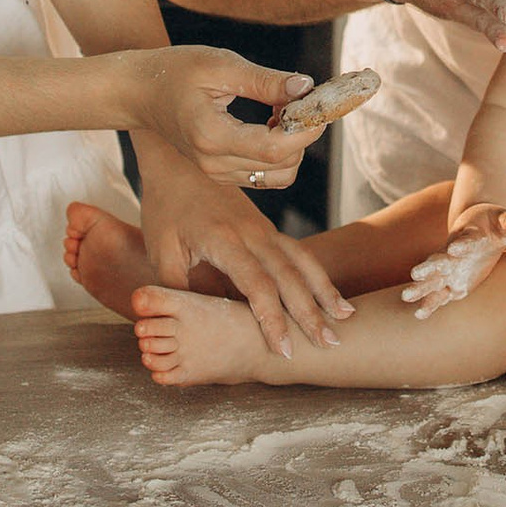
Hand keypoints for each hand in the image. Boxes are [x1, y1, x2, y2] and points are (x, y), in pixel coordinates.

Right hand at [122, 46, 321, 186]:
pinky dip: (280, 152)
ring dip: (293, 145)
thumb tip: (306, 86)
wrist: (140, 92)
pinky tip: (270, 122)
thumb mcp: (221, 65)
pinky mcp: (222, 173)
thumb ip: (265, 80)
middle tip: (299, 98)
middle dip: (303, 133)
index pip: (274, 148)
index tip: (318, 102)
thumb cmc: (176, 71)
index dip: (306, 129)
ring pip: (279, 175)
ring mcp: (217, 173)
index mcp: (211, 136)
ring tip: (281, 110)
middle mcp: (214, 163)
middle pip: (282, 165)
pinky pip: (266, 175)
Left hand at [138, 151, 352, 353]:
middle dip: (310, 313)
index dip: (272, 319)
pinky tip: (329, 294)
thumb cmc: (165, 205)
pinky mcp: (266, 227)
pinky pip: (297, 252)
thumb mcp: (160, 249)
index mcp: (225, 240)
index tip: (282, 348)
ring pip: (301, 262)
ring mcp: (263, 228)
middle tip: (328, 344)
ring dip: (323, 291)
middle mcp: (252, 233)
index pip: (257, 285)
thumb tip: (188, 324)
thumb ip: (177, 288)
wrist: (177, 158)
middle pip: (289, 276)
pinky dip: (315, 274)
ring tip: (345, 318)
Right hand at [400, 204, 505, 317]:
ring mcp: (450, 270)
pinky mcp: (452, 284)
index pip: (466, 240)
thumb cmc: (494, 226)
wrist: (477, 228)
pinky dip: (430, 304)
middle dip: (428, 268)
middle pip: (439, 260)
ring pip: (433, 279)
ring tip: (406, 296)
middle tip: (415, 274)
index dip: (462, 244)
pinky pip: (439, 295)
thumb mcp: (505, 223)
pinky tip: (419, 314)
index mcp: (468, 237)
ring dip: (421, 288)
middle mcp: (453, 254)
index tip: (454, 248)